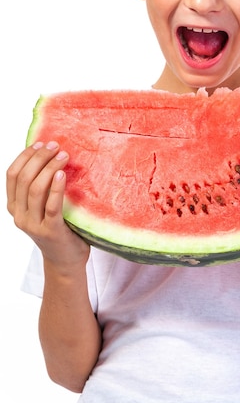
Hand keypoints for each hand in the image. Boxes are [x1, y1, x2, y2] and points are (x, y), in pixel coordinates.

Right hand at [6, 141, 89, 268]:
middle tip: (56, 146)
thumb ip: (41, 188)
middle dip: (39, 158)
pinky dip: (56, 188)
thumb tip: (50, 154)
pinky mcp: (51, 231)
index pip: (11, 175)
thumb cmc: (58, 227)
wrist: (65, 260)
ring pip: (35, 189)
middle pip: (23, 178)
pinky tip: (62, 174)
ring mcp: (33, 224)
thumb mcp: (42, 206)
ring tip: (63, 156)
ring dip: (49, 168)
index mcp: (14, 207)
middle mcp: (19, 216)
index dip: (25, 156)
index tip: (40, 143)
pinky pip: (51, 205)